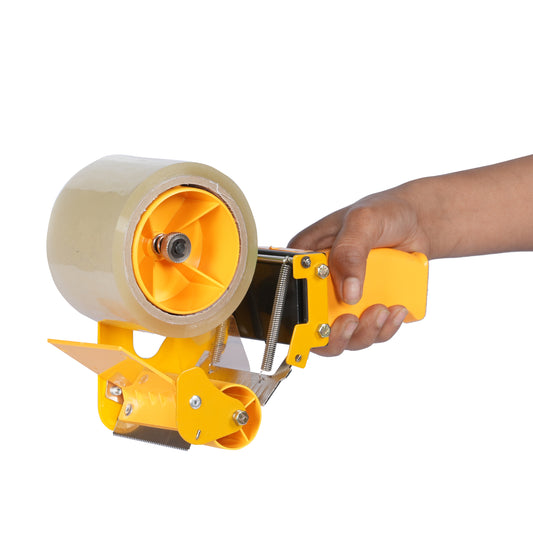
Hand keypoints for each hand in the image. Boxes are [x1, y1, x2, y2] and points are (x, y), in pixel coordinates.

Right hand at [288, 187, 429, 354]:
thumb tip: (347, 293)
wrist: (417, 220)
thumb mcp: (363, 221)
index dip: (300, 314)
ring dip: (363, 332)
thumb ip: (350, 251)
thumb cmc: (383, 212)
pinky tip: (396, 310)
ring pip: (344, 335)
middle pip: (314, 326)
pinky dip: (384, 329)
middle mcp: (321, 283)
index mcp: (307, 259)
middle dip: (335, 334)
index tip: (320, 320)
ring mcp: (344, 298)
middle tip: (352, 321)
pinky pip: (371, 332)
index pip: (290, 292)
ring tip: (382, 311)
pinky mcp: (367, 307)